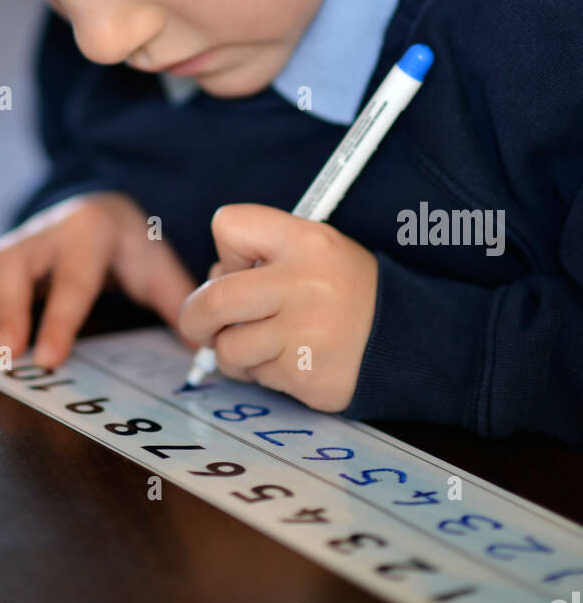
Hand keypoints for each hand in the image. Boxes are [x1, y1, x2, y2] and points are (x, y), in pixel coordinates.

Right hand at [0, 191, 197, 368]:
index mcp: (91, 234)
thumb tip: (201, 349)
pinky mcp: (0, 253)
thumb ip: (175, 303)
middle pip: (18, 267)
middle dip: (7, 311)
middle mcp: (47, 232)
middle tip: (4, 355)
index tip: (47, 359)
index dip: (60, 320)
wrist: (100, 206)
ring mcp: (19, 240)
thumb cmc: (129, 246)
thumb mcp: (157, 265)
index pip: (73, 280)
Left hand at [179, 203, 378, 411]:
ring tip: (263, 344)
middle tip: (200, 326)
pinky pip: (257, 377)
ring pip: (229, 348)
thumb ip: (261, 254)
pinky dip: (264, 372)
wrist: (407, 339)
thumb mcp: (315, 248)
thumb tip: (211, 282)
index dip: (226, 250)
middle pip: (212, 300)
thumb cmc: (347, 291)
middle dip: (195, 318)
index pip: (229, 225)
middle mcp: (303, 284)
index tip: (241, 269)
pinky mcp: (305, 376)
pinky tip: (292, 360)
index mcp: (305, 240)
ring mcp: (304, 334)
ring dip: (234, 351)